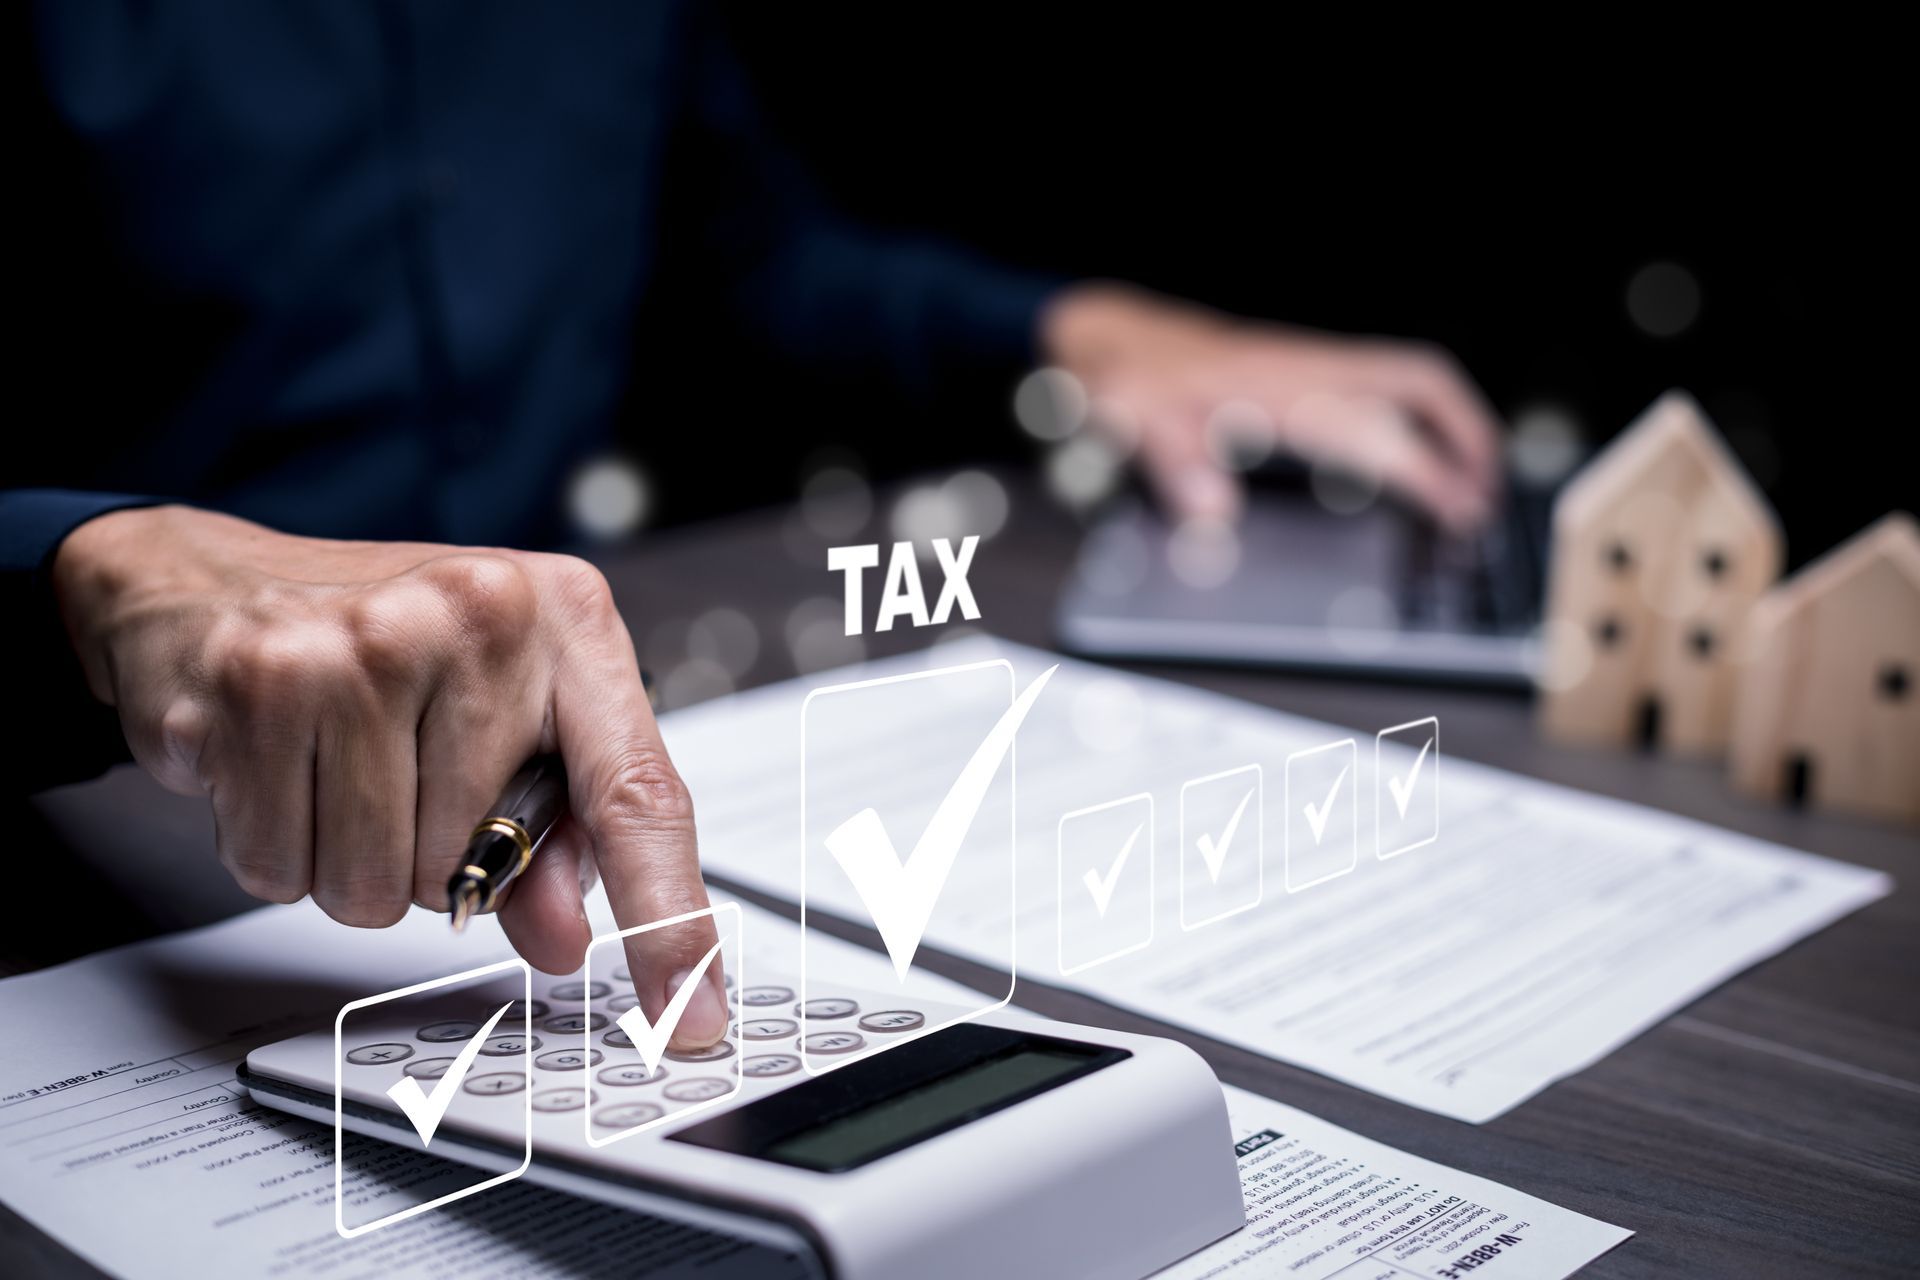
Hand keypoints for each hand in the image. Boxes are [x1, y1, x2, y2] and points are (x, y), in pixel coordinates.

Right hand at [52, 506, 726, 1047]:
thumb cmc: (384, 643)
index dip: (670, 919)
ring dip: (348, 865)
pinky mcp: (261, 680)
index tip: (694, 1015)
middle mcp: (479, 614)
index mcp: (570, 621)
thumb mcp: (503, 712)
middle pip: (479, 867)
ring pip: (376, 885)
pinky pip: (282, 867)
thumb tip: (567, 943)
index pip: (640, 796)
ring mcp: (365, 642)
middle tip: (396, 778)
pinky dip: (276, 848)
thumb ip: (554, 835)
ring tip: (335, 773)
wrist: (212, 580)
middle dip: (430, 862)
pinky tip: (277, 770)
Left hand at [1040, 282, 1502, 530]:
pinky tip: (1412, 459)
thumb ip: (1176, 466)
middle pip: (1419, 384)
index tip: (1460, 512)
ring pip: (1407, 381)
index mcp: (1280, 385)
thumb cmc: (1127, 377)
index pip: (1376, 428)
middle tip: (1487, 499)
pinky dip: (1414, 422)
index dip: (1427, 472)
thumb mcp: (1135, 422)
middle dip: (1468, 436)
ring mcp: (1311, 368)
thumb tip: (1215, 515)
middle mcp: (1308, 369)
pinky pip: (1379, 390)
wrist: (1113, 338)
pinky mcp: (1303, 375)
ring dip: (1450, 424)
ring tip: (1472, 483)